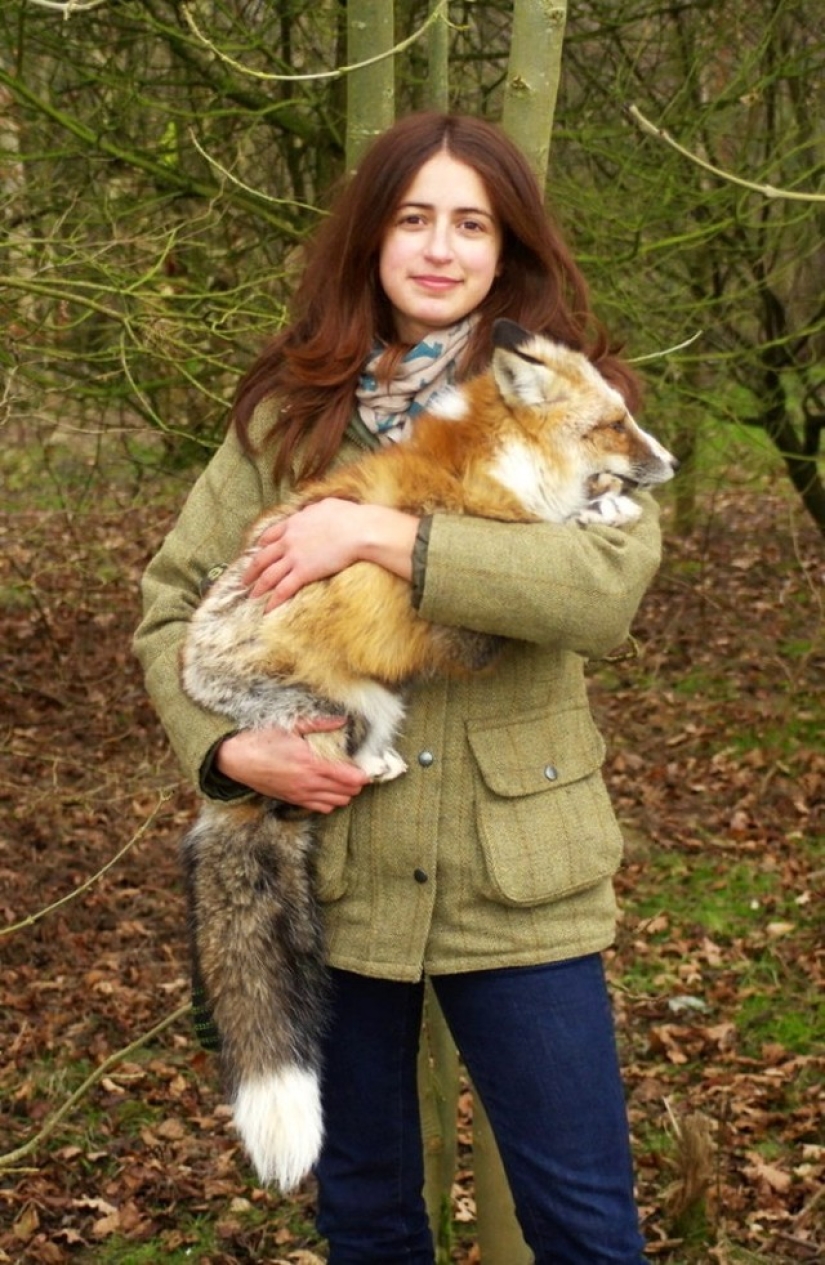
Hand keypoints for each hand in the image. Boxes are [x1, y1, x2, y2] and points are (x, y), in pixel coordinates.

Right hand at [215, 718, 369, 812]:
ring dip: (345, 793)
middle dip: (356, 783)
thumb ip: (320, 724)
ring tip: (343, 779)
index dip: (363, 774)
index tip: (365, 765)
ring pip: (337, 803)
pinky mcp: (293, 800)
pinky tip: (327, 788)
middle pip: (348, 792)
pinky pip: (321, 809)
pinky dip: (330, 801)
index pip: (351, 778)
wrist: (237, 758)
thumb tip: (342, 720)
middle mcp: (309, 783)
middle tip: (355, 770)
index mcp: (312, 763)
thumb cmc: (262, 739)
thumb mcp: (292, 726)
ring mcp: (301, 794)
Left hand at [243, 498, 418, 609]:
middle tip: (244, 580)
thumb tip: (316, 510)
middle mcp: (288, 540)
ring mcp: (294, 557)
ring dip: (258, 588)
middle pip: (263, 557)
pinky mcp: (303, 572)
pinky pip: (283, 589)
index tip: (257, 551)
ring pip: (268, 575)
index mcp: (294, 523)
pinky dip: (273, 601)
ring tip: (251, 597)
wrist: (358, 530)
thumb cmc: (349, 516)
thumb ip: (315, 510)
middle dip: (251, 570)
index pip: (271, 535)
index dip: (262, 545)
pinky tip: (267, 609)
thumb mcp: (327, 505)